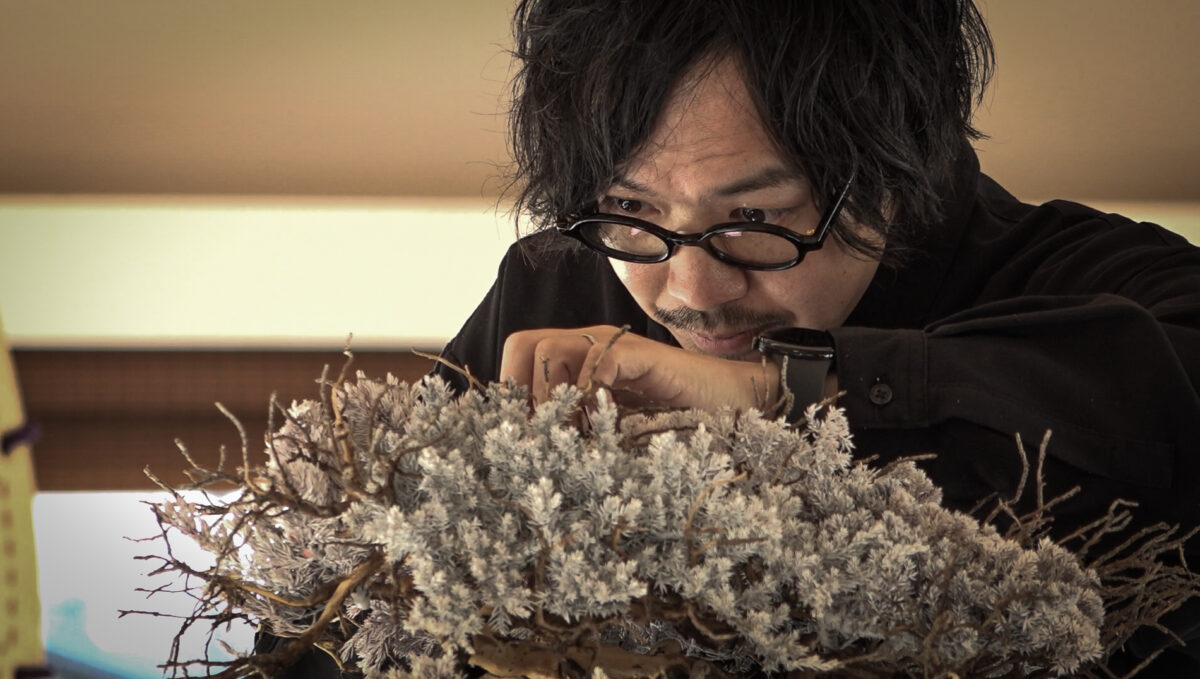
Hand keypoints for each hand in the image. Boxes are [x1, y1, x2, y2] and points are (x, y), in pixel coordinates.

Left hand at [499, 325, 779, 412]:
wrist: (740, 403)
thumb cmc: (680, 420)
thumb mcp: (619, 431)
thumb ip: (584, 433)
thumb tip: (538, 461)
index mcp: (579, 360)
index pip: (519, 358)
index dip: (510, 397)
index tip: (519, 440)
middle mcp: (591, 345)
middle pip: (523, 346)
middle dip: (519, 392)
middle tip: (537, 436)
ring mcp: (615, 346)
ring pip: (549, 350)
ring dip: (550, 398)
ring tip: (569, 436)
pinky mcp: (641, 355)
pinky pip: (596, 364)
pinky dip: (589, 396)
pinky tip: (602, 429)